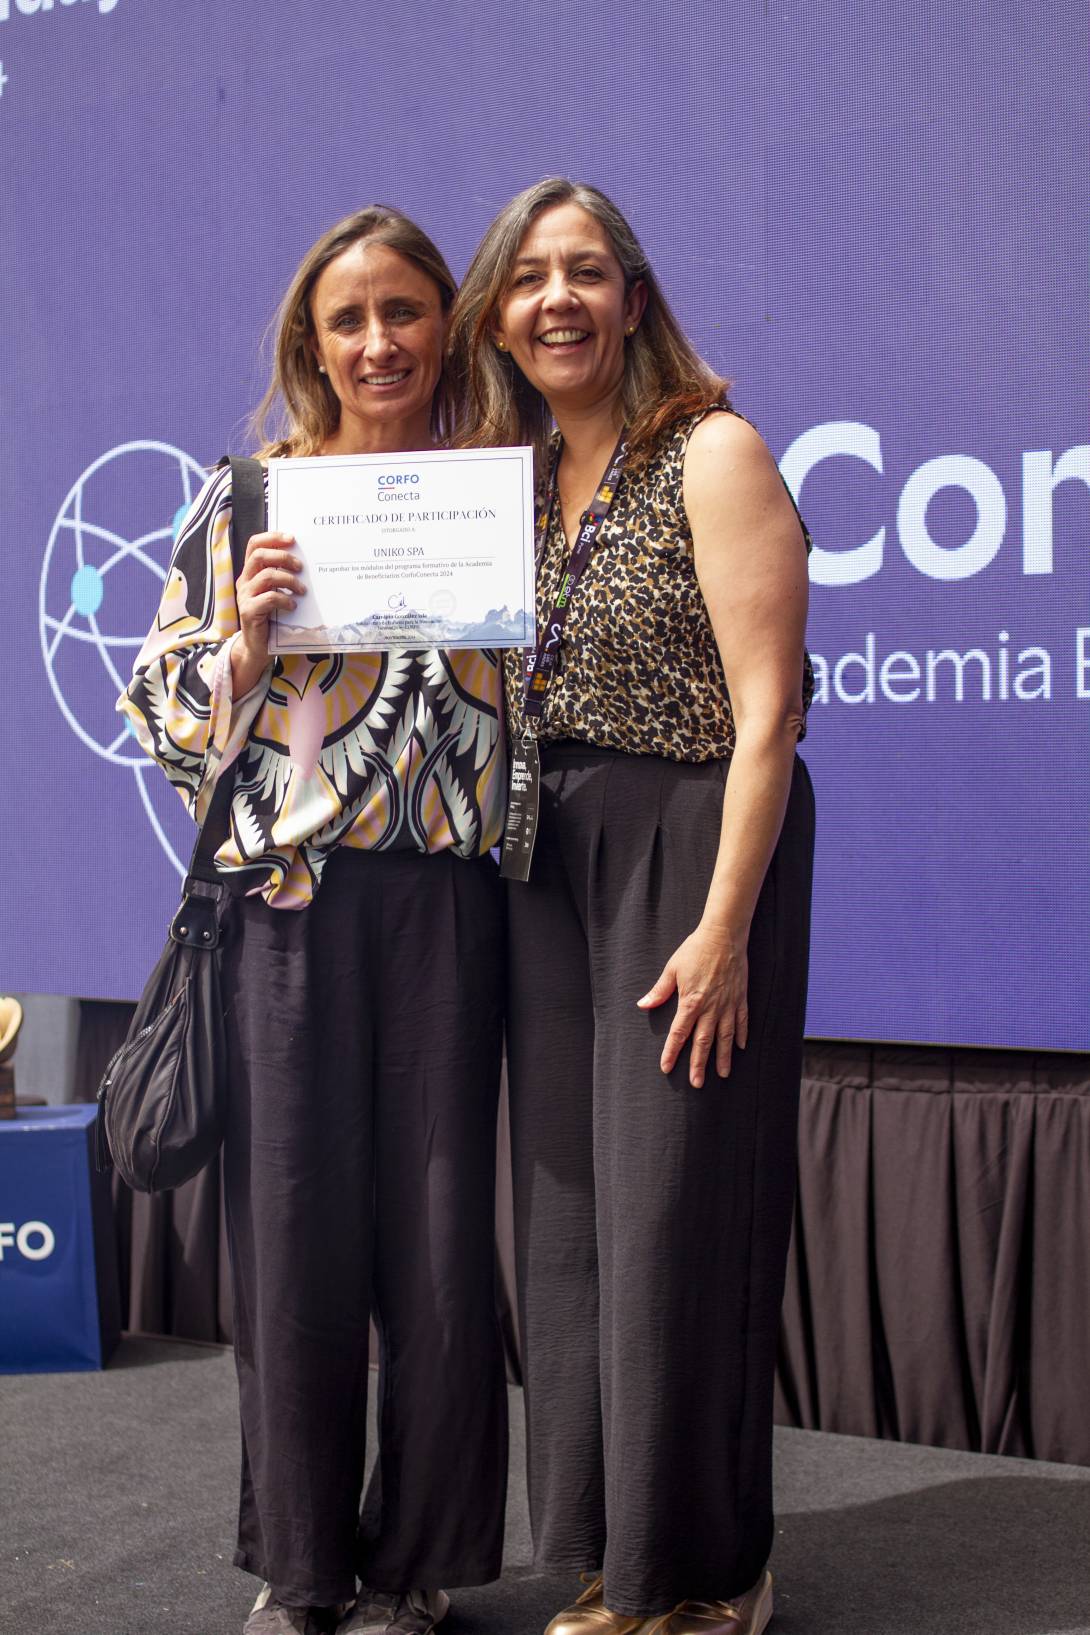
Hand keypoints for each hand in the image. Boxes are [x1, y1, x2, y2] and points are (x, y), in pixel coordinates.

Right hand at [231, 532, 304, 694]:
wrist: (258, 647)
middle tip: (300, 567)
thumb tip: (305, 563)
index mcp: (250, 573)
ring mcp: (244, 597)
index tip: (292, 538)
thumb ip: (282, 578)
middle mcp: (244, 581)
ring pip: (266, 577)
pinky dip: (285, 600)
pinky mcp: (249, 612)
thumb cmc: (271, 618)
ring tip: (302, 590)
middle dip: (283, 557)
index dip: (272, 538)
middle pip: (259, 556)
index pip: (254, 545)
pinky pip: (269, 598)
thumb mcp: (276, 593)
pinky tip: (293, 606)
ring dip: (289, 581)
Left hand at [637, 924, 748, 1086]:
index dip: (672, 1052)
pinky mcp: (740, 998)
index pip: (679, 1033)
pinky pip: (741, 1021)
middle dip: (699, 1065)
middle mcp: (711, 1008)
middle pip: (703, 1042)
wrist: (724, 936)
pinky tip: (740, 1047)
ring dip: (723, 1057)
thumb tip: (643, 1005)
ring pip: (725, 1037)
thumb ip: (659, 991)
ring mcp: (728, 1004)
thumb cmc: (695, 950)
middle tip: (697, 1083)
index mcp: (691, 1002)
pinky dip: (741, 1035)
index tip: (667, 1067)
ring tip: (723, 1074)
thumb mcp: (672, 969)